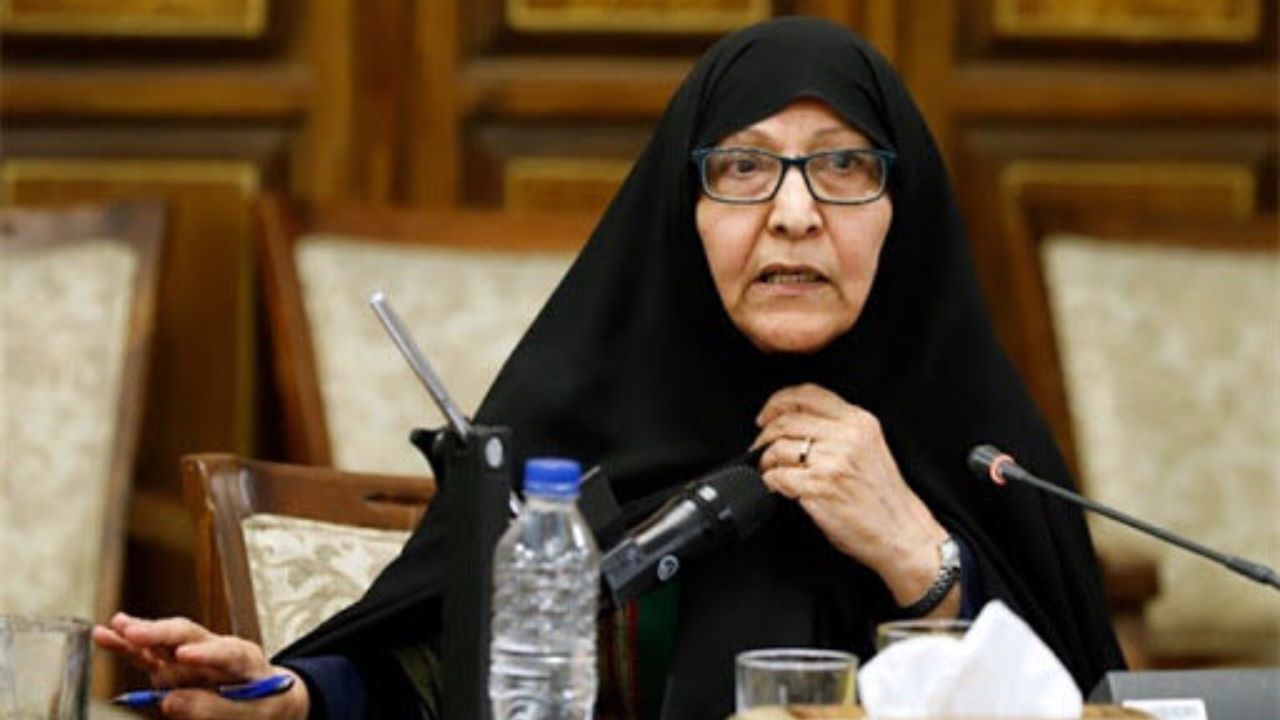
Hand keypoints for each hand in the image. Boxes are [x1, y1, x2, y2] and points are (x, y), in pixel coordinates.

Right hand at [93, 613, 308, 718]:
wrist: (267, 699)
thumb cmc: (263, 705)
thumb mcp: (250, 713)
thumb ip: (213, 708)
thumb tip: (167, 702)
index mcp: (245, 659)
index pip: (227, 653)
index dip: (206, 654)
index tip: (185, 655)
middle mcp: (215, 648)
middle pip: (191, 636)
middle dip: (163, 634)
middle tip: (138, 633)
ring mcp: (191, 655)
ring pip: (166, 639)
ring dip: (142, 632)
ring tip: (118, 626)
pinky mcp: (172, 666)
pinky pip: (149, 655)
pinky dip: (127, 646)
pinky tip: (105, 634)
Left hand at [754, 384, 954, 610]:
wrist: (900, 532)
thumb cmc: (883, 496)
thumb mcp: (869, 446)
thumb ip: (839, 428)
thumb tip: (796, 420)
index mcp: (859, 421)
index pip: (808, 394)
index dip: (778, 401)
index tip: (767, 415)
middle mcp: (846, 436)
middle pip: (786, 420)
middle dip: (764, 434)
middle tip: (760, 446)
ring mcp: (832, 462)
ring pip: (778, 447)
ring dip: (765, 460)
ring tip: (769, 469)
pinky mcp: (819, 488)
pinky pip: (777, 476)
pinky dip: (770, 481)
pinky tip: (777, 486)